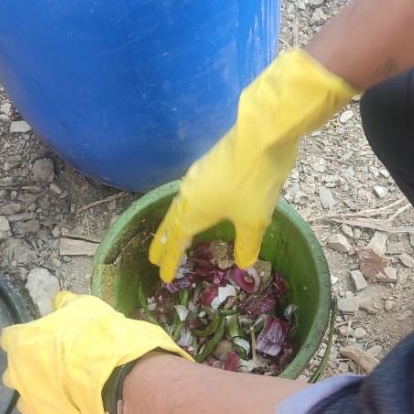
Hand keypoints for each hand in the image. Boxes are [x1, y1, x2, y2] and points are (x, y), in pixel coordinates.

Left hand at [0, 291, 187, 413]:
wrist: (114, 376)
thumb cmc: (94, 336)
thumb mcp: (84, 307)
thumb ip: (66, 305)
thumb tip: (60, 301)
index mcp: (20, 343)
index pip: (8, 338)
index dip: (22, 337)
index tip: (36, 336)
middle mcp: (19, 375)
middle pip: (12, 373)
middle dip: (26, 370)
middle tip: (49, 364)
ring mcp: (35, 402)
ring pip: (26, 402)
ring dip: (38, 396)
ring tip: (59, 390)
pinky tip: (78, 409)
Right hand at [149, 50, 356, 280]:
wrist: (260, 136)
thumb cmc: (253, 183)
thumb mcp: (253, 220)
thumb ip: (246, 244)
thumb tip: (243, 264)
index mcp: (193, 212)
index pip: (176, 242)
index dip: (170, 261)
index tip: (163, 277)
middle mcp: (187, 195)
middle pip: (170, 223)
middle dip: (162, 242)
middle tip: (154, 258)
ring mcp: (196, 178)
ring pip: (178, 206)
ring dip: (172, 224)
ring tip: (171, 234)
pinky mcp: (207, 166)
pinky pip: (188, 194)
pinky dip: (185, 208)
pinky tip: (195, 206)